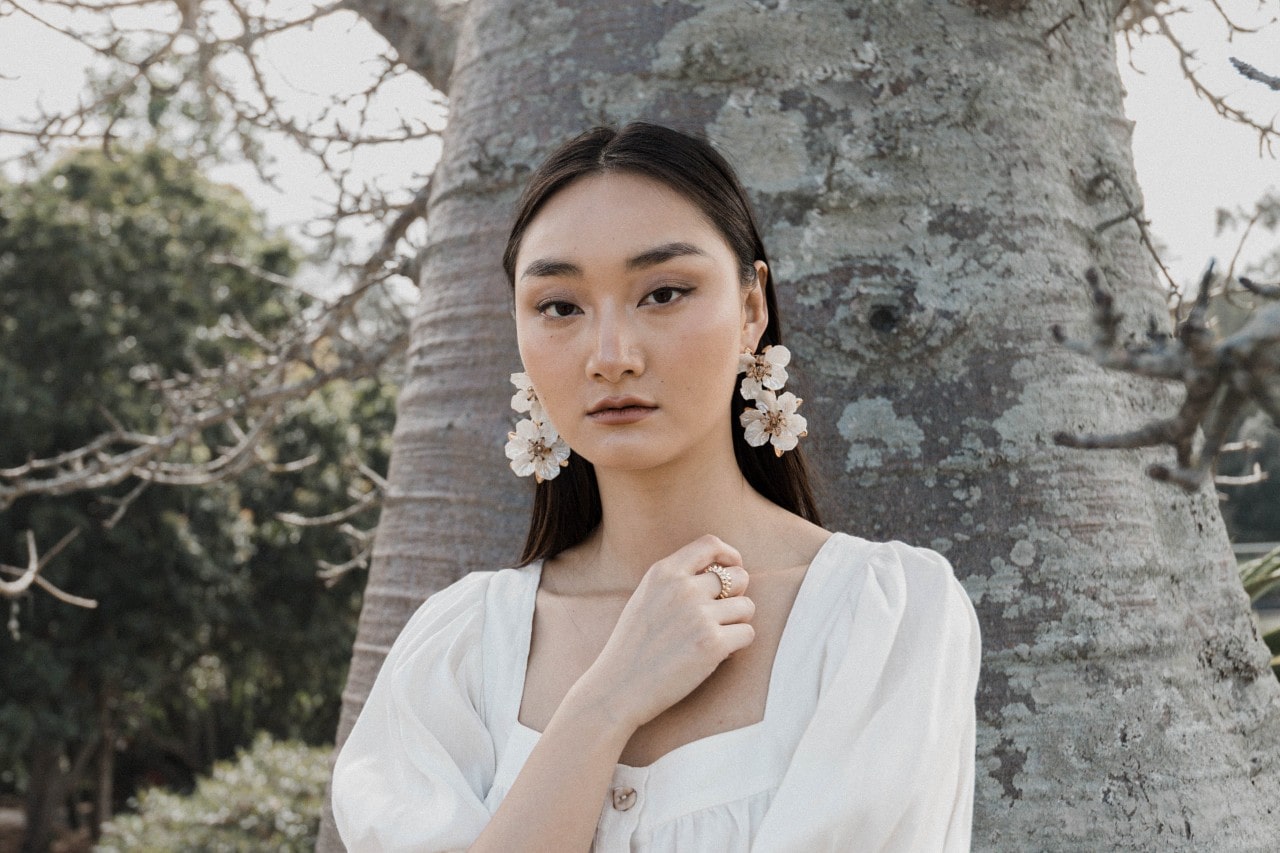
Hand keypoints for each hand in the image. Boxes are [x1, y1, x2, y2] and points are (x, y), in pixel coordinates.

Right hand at [575, 535, 754, 731]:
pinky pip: (748, 633)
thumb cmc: (632, 647)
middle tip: (723, 614)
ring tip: (716, 636)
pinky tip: (716, 653)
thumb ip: (676, 580)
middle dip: (737, 594)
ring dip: (738, 622)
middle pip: (738, 575)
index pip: (710, 544)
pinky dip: (738, 644)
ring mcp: (699, 615)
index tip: (733, 567)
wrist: (618, 687)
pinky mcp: (713, 644)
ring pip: (747, 606)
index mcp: (664, 572)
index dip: (729, 554)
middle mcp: (683, 588)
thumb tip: (719, 572)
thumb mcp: (645, 597)